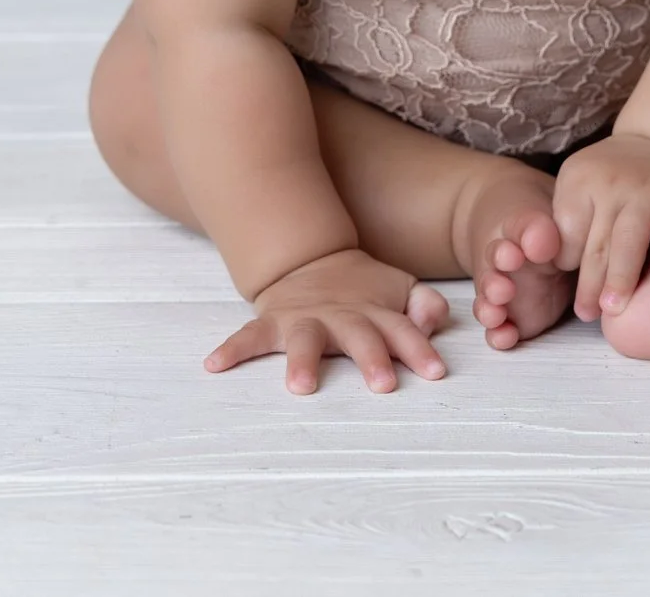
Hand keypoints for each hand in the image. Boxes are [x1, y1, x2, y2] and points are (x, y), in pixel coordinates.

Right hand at [204, 248, 450, 393]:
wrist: (309, 261)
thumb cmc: (365, 291)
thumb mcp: (400, 290)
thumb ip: (424, 305)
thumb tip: (434, 320)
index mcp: (376, 312)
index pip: (403, 330)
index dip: (420, 349)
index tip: (435, 372)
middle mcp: (342, 316)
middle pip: (360, 335)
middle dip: (371, 358)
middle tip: (383, 385)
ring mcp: (304, 319)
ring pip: (305, 340)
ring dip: (302, 361)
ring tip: (300, 387)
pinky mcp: (272, 323)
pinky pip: (248, 336)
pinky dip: (231, 349)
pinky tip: (214, 365)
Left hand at [552, 133, 649, 321]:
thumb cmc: (615, 174)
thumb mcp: (581, 181)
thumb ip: (571, 218)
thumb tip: (559, 270)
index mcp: (579, 180)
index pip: (568, 233)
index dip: (568, 264)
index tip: (572, 291)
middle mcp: (609, 182)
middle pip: (596, 243)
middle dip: (589, 284)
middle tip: (587, 315)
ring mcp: (645, 188)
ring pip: (630, 240)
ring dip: (621, 278)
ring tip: (614, 310)